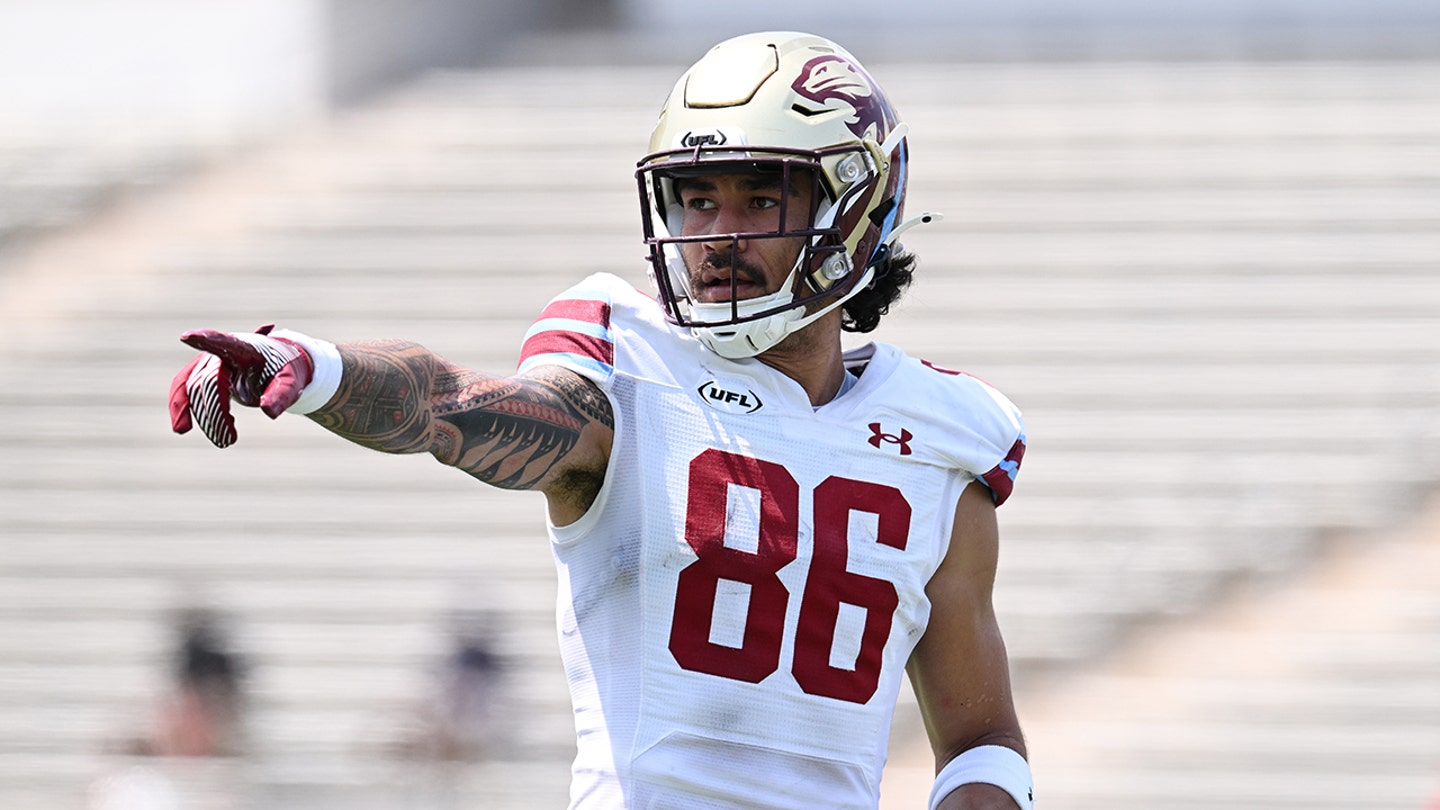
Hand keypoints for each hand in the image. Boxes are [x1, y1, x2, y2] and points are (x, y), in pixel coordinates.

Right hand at [169, 324, 313, 446]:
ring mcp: (210, 363)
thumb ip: (282, 394)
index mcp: (246, 348)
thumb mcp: (292, 382)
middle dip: (214, 411)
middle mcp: (223, 352)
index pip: (224, 343)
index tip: (187, 337)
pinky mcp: (203, 374)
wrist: (281, 366)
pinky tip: (182, 428)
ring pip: (191, 387)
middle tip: (229, 440)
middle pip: (208, 380)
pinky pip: (184, 390)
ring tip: (220, 441)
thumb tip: (268, 412)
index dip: (205, 341)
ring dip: (200, 415)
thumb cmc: (287, 370)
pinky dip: (180, 408)